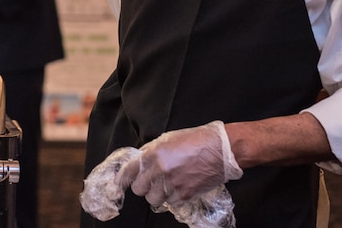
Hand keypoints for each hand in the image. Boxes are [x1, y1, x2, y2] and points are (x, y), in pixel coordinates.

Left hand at [116, 121, 242, 206]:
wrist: (221, 149)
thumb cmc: (196, 139)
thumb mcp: (168, 139)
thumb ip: (151, 150)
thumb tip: (139, 159)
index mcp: (154, 154)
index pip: (129, 171)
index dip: (122, 179)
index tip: (120, 184)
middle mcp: (160, 170)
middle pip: (139, 189)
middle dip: (143, 186)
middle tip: (150, 182)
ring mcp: (173, 184)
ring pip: (153, 199)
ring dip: (157, 194)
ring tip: (165, 186)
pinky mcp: (186, 194)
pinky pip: (170, 203)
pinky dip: (172, 198)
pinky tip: (178, 188)